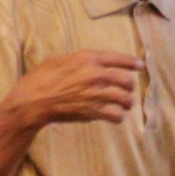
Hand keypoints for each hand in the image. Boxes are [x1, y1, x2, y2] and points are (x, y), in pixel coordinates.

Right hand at [8, 49, 140, 127]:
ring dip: (127, 102)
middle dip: (129, 85)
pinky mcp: (93, 112)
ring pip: (125, 98)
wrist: (32, 102)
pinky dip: (118, 116)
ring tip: (125, 104)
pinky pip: (115, 115)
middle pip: (126, 80)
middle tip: (127, 89)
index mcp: (87, 59)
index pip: (117, 59)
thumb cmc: (40, 78)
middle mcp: (96, 75)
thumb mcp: (58, 60)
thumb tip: (87, 62)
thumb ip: (77, 60)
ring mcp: (96, 94)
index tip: (142, 65)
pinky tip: (115, 116)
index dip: (132, 62)